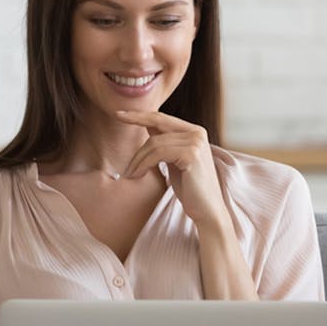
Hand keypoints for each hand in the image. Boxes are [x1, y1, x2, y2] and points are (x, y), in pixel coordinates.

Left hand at [117, 110, 228, 227]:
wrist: (207, 210)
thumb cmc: (190, 189)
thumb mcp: (174, 161)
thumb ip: (165, 144)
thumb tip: (147, 126)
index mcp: (194, 132)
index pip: (162, 118)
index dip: (139, 115)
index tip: (119, 114)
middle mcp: (197, 132)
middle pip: (156, 125)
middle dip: (134, 136)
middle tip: (118, 144)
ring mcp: (196, 142)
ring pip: (154, 142)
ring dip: (137, 160)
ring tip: (130, 174)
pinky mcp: (192, 153)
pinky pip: (158, 153)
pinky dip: (143, 164)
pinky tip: (137, 175)